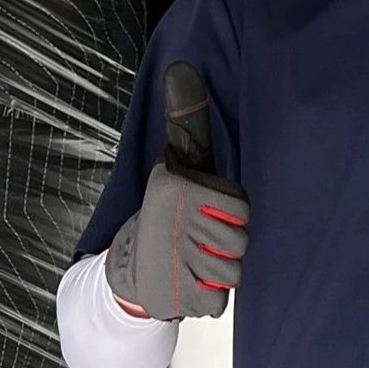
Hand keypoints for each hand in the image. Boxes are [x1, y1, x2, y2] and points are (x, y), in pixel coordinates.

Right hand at [105, 64, 248, 321]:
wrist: (127, 269)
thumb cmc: (166, 213)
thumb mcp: (177, 165)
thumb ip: (187, 123)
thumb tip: (181, 67)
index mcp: (179, 188)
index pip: (241, 210)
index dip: (229, 217)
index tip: (205, 216)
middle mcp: (177, 223)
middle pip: (240, 243)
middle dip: (225, 248)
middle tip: (199, 243)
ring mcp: (179, 263)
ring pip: (232, 273)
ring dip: (217, 273)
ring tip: (193, 263)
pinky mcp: (179, 296)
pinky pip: (219, 300)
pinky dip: (207, 297)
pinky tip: (189, 284)